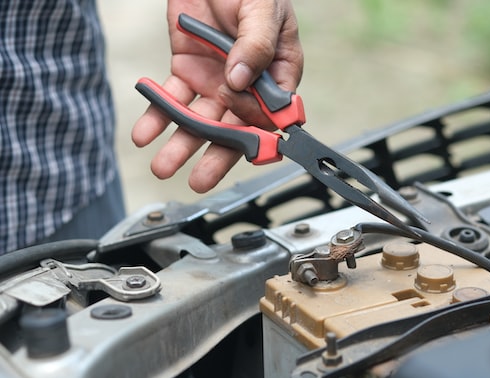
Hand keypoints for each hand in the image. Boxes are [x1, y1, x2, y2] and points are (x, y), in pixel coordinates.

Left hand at [131, 0, 302, 192]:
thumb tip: (241, 81)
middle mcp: (246, 85)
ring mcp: (216, 80)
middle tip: (199, 180)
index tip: (248, 152)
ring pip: (200, 119)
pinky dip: (156, 115)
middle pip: (234, 127)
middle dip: (215, 155)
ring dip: (181, 143)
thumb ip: (256, 44)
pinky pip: (172, 98)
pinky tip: (144, 133)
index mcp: (277, 72)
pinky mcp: (187, 70)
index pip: (273, 114)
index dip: (261, 135)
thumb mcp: (262, 9)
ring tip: (162, 165)